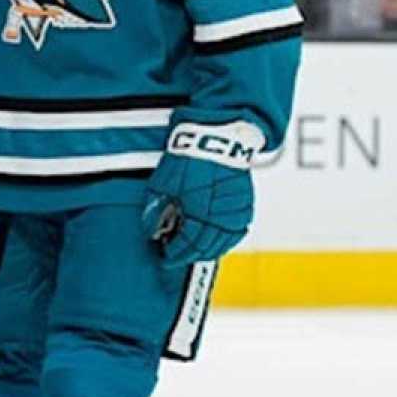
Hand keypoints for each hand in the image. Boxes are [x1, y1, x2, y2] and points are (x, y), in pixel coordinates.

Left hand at [139, 120, 264, 266]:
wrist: (215, 138)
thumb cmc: (186, 159)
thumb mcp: (161, 184)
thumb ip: (154, 211)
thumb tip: (151, 233)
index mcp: (198, 211)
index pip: (187, 244)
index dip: (174, 254)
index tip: (164, 257)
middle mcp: (220, 215)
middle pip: (204, 247)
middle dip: (187, 255)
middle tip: (176, 258)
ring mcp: (236, 211)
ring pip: (223, 243)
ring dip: (207, 252)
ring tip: (194, 253)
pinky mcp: (246, 204)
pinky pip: (237, 231)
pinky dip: (225, 241)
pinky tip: (215, 243)